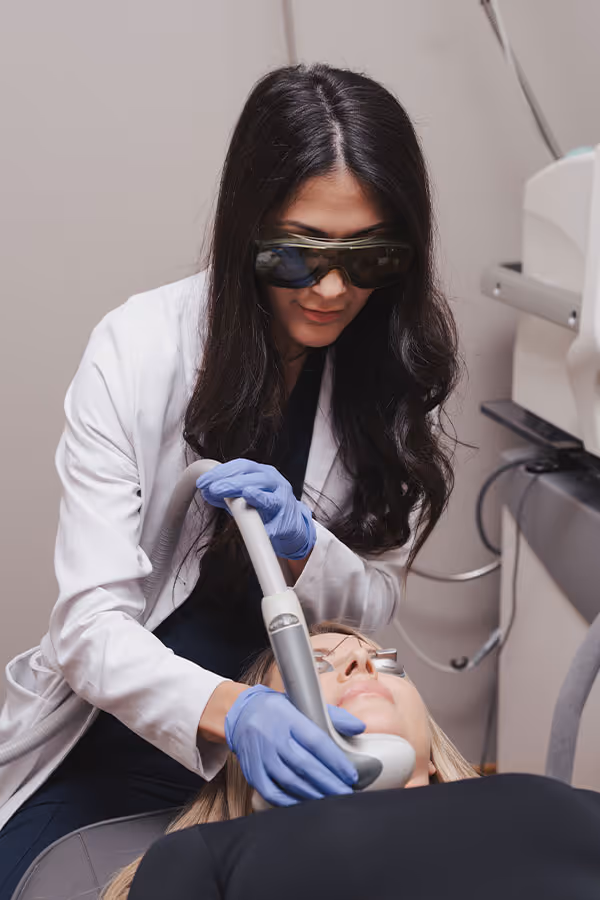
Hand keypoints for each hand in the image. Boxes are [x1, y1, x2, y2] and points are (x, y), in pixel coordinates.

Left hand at [197, 459, 315, 559]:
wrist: (291, 524)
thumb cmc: (265, 507)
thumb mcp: (245, 496)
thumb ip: (226, 494)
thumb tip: (206, 491)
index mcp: (262, 473)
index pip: (241, 466)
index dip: (221, 472)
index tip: (204, 481)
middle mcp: (275, 482)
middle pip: (254, 479)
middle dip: (232, 483)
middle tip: (214, 489)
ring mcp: (284, 502)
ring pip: (270, 498)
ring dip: (257, 497)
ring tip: (247, 495)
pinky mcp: (288, 522)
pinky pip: (277, 525)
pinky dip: (270, 528)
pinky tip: (265, 528)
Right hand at [225, 685, 365, 806]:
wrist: (241, 714)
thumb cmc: (278, 711)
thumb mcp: (303, 705)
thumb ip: (333, 716)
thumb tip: (360, 727)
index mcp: (289, 718)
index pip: (316, 742)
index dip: (335, 761)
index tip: (351, 775)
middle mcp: (274, 737)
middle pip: (305, 765)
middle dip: (329, 783)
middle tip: (346, 794)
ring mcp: (261, 756)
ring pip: (289, 781)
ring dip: (313, 795)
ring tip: (331, 802)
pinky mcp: (252, 772)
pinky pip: (272, 792)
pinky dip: (290, 802)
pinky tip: (306, 805)